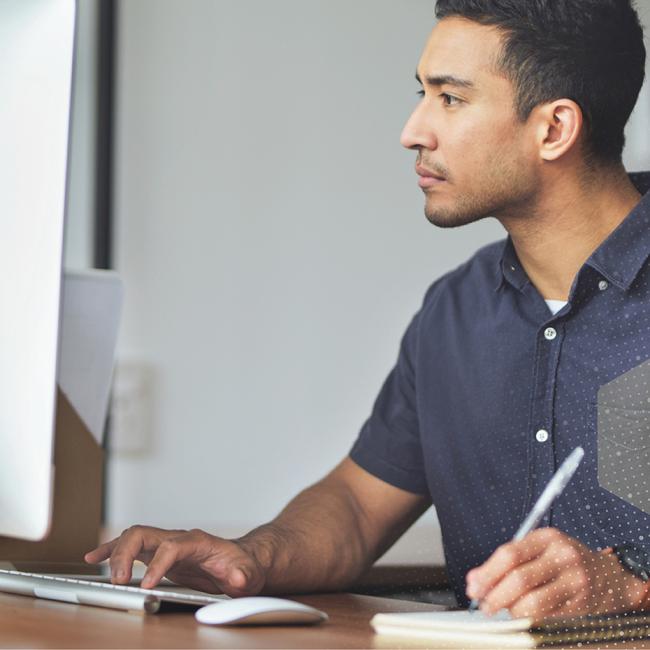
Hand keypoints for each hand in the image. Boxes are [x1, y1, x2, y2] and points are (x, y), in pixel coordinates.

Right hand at [84, 526, 265, 595]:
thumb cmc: (243, 567)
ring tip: (99, 571)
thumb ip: (243, 575)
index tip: (147, 586)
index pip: (172, 546)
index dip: (158, 564)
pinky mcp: (158, 555)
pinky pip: (131, 547)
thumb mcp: (249, 574)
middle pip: (145, 534)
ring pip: (133, 537)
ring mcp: (166, 545)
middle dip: (126, 554)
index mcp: (198, 542)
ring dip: (114, 552)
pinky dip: (111, 551)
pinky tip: (95, 559)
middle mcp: (178, 539)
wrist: (243, 562)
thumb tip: (237, 577)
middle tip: (118, 583)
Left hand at [465, 528, 647, 619]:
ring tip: (504, 613)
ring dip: (511, 612)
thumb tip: (473, 580)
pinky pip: (548, 619)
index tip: (473, 588)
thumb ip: (506, 562)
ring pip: (534, 603)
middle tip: (484, 606)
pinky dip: (529, 621)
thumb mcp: (538, 549)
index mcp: (547, 538)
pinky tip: (522, 619)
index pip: (509, 554)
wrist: (610, 577)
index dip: (487, 574)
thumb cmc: (564, 561)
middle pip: (519, 580)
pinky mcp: (582, 607)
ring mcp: (575, 583)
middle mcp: (563, 557)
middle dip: (496, 596)